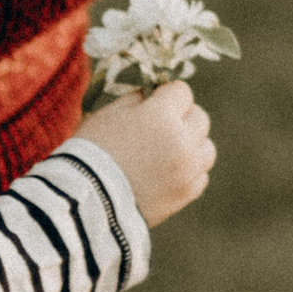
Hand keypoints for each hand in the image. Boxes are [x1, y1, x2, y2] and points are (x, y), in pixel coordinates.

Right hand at [84, 80, 213, 227]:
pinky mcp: (185, 194)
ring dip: (192, 144)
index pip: (181, 91)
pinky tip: (169, 172)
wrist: (86, 200)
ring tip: (169, 150)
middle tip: (161, 125)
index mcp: (163, 116)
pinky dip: (189, 171)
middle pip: (200, 117)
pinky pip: (201, 175)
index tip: (154, 101)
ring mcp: (188, 170)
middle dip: (182, 116)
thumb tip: (152, 96)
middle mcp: (183, 141)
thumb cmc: (92, 151)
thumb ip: (136, 99)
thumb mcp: (108, 114)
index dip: (166, 93)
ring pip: (206, 148)